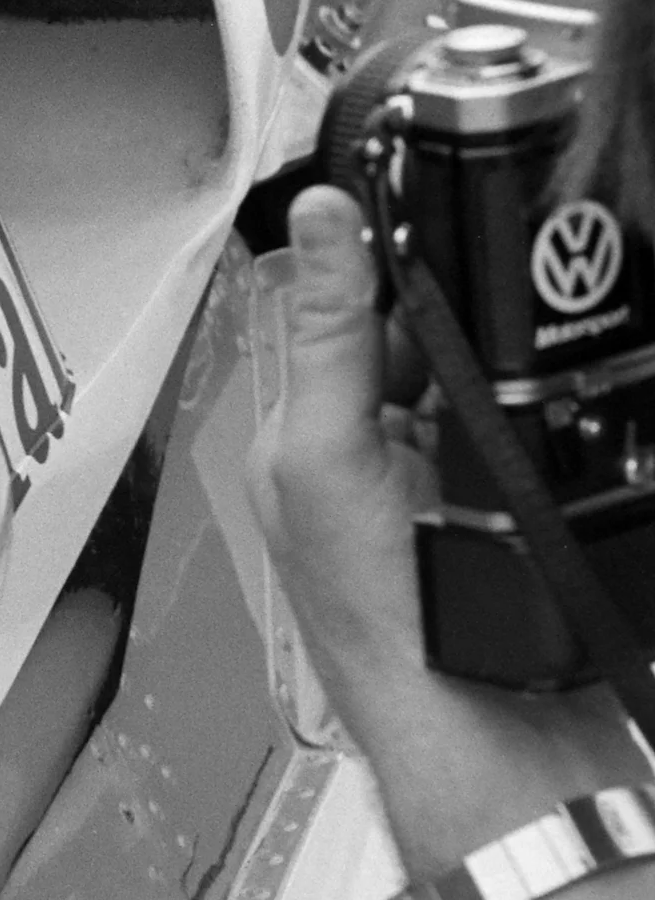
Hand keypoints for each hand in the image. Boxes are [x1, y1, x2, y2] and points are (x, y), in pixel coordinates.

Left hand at [253, 185, 652, 899]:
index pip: (355, 299)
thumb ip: (333, 332)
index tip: (438, 178)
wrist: (482, 722)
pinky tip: (580, 369)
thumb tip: (321, 212)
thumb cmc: (376, 612)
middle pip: (439, 326)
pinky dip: (566, 401)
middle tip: (515, 244)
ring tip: (550, 308)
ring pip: (499, 368)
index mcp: (319, 422)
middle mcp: (385, 441)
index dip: (394, 245)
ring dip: (525, 345)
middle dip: (471, 294)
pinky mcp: (524, 498)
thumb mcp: (330, 450)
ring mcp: (460, 471)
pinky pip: (549, 423)